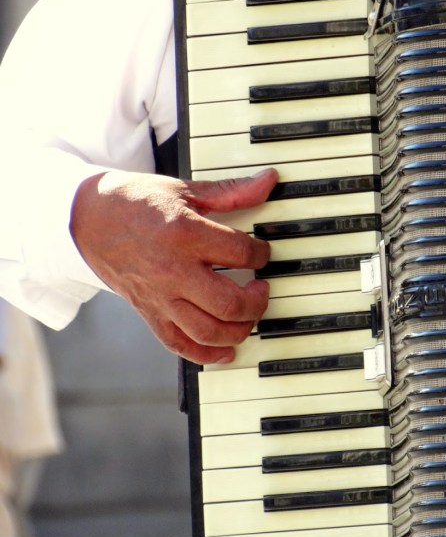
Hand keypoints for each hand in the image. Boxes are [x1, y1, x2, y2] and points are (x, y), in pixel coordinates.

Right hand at [70, 168, 277, 363]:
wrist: (86, 220)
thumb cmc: (136, 203)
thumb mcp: (185, 189)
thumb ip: (231, 192)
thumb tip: (268, 182)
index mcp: (185, 234)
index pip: (241, 253)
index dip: (262, 254)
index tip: (262, 253)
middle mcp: (173, 271)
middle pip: (229, 303)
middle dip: (257, 301)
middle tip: (261, 288)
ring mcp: (160, 297)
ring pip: (208, 331)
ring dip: (240, 329)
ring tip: (248, 314)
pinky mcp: (149, 313)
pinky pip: (180, 344)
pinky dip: (208, 354)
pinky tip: (228, 349)